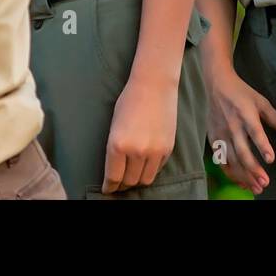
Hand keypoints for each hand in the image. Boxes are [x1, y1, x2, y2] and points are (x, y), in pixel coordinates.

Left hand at [102, 75, 177, 193]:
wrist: (154, 85)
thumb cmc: (129, 101)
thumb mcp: (114, 125)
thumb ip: (115, 148)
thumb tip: (116, 169)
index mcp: (117, 145)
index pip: (113, 177)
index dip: (109, 187)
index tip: (108, 190)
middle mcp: (136, 151)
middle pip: (129, 181)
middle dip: (122, 185)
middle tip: (119, 184)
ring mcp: (154, 152)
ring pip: (145, 179)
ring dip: (137, 180)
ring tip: (132, 176)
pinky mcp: (167, 149)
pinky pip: (158, 169)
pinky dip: (150, 170)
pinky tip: (145, 164)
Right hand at [204, 68, 275, 194]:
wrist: (217, 85)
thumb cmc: (242, 93)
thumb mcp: (261, 102)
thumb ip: (275, 118)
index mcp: (245, 114)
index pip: (254, 132)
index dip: (262, 146)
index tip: (270, 159)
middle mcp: (232, 126)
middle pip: (242, 151)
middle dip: (253, 169)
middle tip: (265, 183)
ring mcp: (221, 134)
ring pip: (231, 160)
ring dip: (243, 175)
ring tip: (256, 187)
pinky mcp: (213, 138)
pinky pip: (221, 160)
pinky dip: (230, 173)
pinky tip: (240, 182)